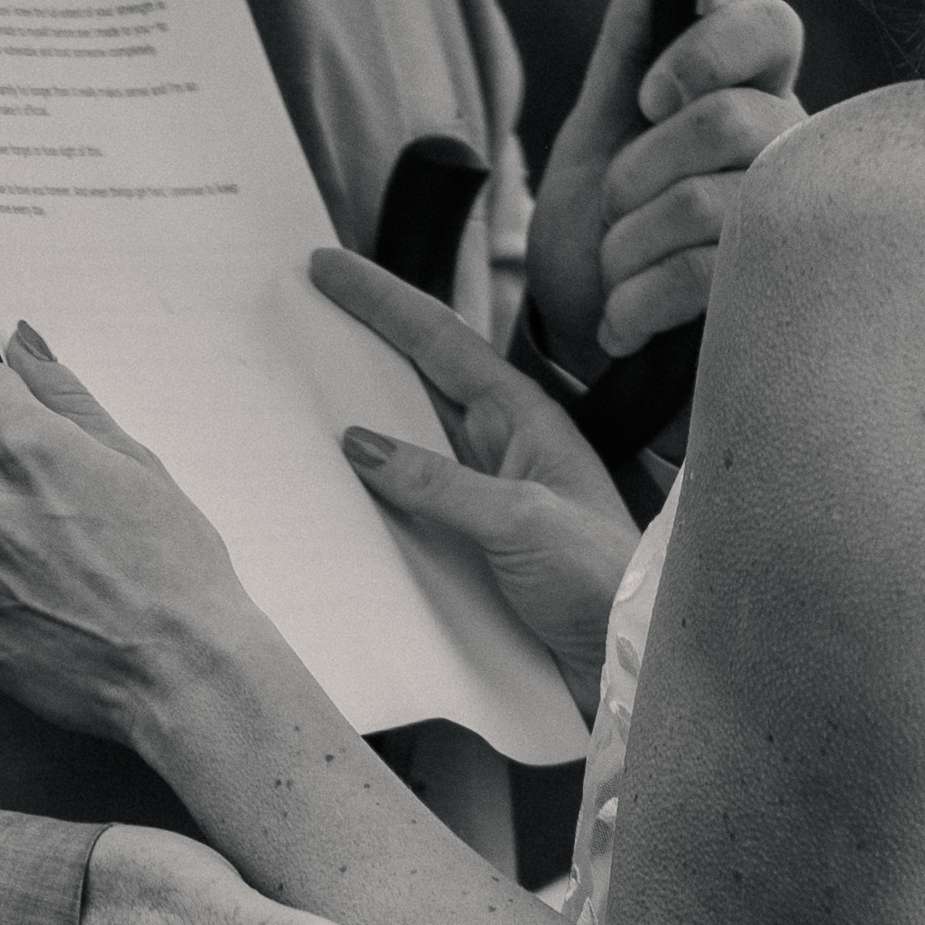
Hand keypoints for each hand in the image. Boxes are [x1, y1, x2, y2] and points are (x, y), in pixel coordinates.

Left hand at [0, 329, 273, 761]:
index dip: (5, 407)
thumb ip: (67, 397)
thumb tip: (19, 341)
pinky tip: (65, 626)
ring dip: (19, 560)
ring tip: (84, 591)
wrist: (186, 675)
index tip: (34, 434)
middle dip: (30, 500)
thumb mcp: (139, 465)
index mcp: (33, 452)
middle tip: (94, 541)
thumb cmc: (180, 567)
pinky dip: (12, 613)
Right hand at [308, 247, 638, 696]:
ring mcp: (485, 493)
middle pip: (416, 379)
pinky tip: (330, 490)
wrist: (628, 657)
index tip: (327, 268)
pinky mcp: (474, 541)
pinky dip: (369, 488)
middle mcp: (501, 446)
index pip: (438, 340)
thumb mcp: (519, 521)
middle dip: (359, 345)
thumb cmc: (600, 580)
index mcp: (523, 419)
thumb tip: (360, 444)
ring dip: (356, 420)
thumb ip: (438, 483)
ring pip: (407, 441)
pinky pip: (409, 501)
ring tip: (296, 397)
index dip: (380, 300)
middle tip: (298, 316)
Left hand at [527, 0, 805, 376]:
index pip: (772, 26)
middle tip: (614, 209)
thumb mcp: (596, 132)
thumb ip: (629, 42)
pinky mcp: (776, 307)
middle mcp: (789, 157)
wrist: (586, 351)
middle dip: (634, 172)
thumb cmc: (596, 237)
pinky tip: (626, 322)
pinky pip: (702, 280)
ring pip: (705, 205)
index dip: (707, 50)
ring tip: (615, 276)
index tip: (650, 98)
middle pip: (724, 121)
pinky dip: (635, 302)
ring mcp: (791, 234)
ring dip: (624, 247)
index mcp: (752, 98)